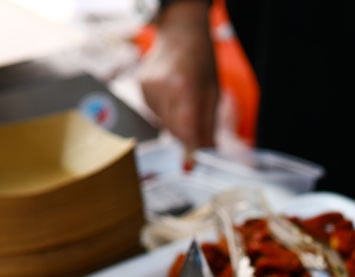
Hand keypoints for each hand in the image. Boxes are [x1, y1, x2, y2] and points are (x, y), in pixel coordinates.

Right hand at [137, 0, 218, 150]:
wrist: (180, 33)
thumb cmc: (201, 60)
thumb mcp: (213, 92)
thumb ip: (208, 124)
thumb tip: (206, 152)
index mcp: (185, 87)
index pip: (186, 130)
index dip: (191, 149)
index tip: (194, 164)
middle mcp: (162, 88)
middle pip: (174, 130)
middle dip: (187, 137)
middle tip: (199, 137)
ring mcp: (147, 87)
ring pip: (164, 123)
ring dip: (177, 123)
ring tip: (187, 103)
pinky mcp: (140, 87)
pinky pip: (156, 112)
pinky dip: (166, 112)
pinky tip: (173, 97)